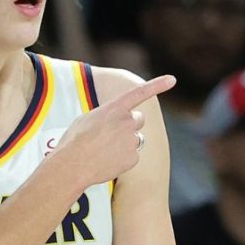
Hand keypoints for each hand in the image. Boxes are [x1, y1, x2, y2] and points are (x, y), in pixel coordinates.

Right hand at [50, 75, 175, 187]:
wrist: (72, 165)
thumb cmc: (74, 141)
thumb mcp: (87, 118)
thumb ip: (106, 114)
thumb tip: (113, 120)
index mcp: (114, 108)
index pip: (140, 93)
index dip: (157, 85)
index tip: (172, 79)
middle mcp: (127, 122)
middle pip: (138, 120)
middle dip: (129, 125)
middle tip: (111, 134)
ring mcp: (132, 140)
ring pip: (135, 139)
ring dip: (125, 142)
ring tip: (104, 150)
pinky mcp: (133, 158)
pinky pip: (132, 156)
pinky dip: (122, 159)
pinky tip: (107, 161)